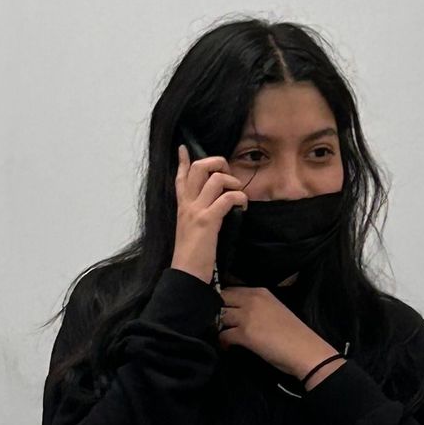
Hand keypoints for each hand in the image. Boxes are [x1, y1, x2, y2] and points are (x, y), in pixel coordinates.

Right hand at [172, 148, 245, 282]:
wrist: (186, 275)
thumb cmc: (192, 257)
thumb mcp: (189, 231)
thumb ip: (197, 216)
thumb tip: (214, 207)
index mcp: (182, 207)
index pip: (180, 178)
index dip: (183, 161)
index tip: (183, 148)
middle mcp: (187, 205)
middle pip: (199, 167)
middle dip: (217, 163)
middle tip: (228, 174)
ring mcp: (196, 211)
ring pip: (216, 178)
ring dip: (233, 181)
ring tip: (238, 194)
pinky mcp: (208, 220)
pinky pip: (228, 197)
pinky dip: (240, 197)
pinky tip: (243, 206)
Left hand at [217, 288, 338, 381]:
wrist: (305, 350)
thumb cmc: (292, 333)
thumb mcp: (273, 309)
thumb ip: (254, 305)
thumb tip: (234, 310)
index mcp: (259, 291)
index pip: (229, 289)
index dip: (221, 300)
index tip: (218, 311)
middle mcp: (252, 300)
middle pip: (220, 300)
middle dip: (215, 312)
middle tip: (217, 324)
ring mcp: (247, 316)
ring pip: (218, 317)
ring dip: (218, 327)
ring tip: (222, 335)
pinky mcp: (245, 334)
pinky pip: (222, 335)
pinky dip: (222, 342)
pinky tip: (228, 347)